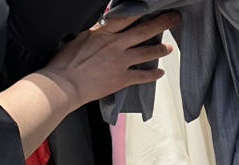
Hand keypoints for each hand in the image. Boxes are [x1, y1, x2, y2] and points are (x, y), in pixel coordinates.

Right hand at [39, 12, 180, 107]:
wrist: (65, 83)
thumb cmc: (67, 62)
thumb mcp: (81, 38)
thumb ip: (97, 33)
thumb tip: (104, 28)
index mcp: (103, 32)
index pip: (126, 17)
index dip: (142, 12)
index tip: (152, 8)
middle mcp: (115, 45)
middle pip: (143, 31)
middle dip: (161, 24)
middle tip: (173, 19)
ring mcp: (120, 62)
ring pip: (146, 52)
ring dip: (160, 49)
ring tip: (169, 48)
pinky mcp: (122, 79)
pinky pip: (143, 76)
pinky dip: (153, 74)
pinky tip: (160, 73)